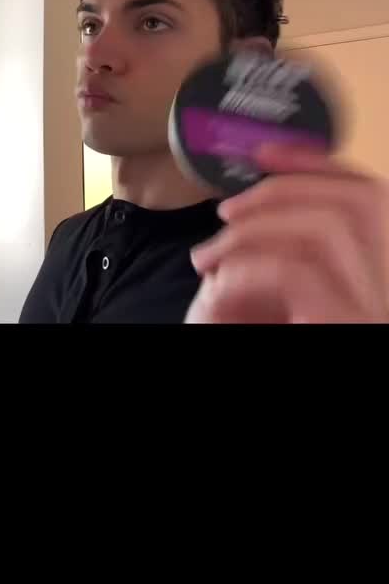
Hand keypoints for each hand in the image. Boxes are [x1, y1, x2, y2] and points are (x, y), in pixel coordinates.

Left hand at [184, 143, 388, 323]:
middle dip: (286, 188)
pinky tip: (218, 285)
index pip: (368, 196)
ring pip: (329, 230)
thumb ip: (284, 255)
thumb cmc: (267, 330)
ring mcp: (377, 305)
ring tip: (210, 254)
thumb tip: (253, 203)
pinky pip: (297, 275)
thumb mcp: (279, 296)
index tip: (264, 153)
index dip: (317, 164)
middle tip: (226, 210)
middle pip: (360, 203)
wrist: (265, 430)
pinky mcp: (348, 323)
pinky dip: (248, 269)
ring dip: (258, 229)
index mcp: (379, 273)